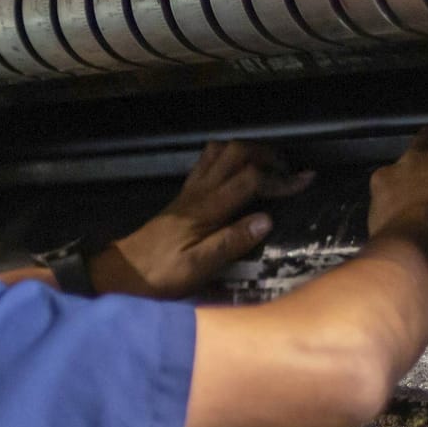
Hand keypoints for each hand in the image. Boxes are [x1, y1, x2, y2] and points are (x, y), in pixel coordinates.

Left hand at [91, 140, 312, 299]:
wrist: (121, 274)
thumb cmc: (159, 276)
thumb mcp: (196, 268)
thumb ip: (230, 243)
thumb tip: (266, 219)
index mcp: (206, 210)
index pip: (250, 181)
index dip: (280, 178)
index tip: (306, 179)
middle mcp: (197, 193)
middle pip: (235, 153)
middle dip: (266, 154)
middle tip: (288, 168)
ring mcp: (188, 193)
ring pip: (218, 153)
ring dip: (245, 151)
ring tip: (268, 164)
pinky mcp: (181, 199)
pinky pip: (205, 164)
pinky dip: (226, 159)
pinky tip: (236, 172)